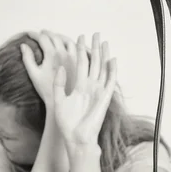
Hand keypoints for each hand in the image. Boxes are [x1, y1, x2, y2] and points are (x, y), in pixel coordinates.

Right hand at [20, 30, 77, 106]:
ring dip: (59, 36)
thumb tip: (23, 45)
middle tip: (40, 33)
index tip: (29, 33)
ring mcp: (74, 57)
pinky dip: (70, 43)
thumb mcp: (34, 74)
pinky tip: (66, 45)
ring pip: (67, 40)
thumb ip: (27, 59)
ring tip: (53, 37)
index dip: (34, 34)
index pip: (42, 38)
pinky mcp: (80, 63)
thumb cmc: (46, 90)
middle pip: (55, 36)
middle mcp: (64, 53)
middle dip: (46, 33)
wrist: (62, 103)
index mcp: (52, 54)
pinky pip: (77, 48)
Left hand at [53, 33, 116, 147]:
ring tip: (104, 41)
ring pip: (102, 69)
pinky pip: (109, 82)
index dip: (80, 51)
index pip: (80, 64)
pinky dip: (111, 71)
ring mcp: (98, 91)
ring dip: (103, 55)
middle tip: (95, 33)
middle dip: (93, 48)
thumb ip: (59, 84)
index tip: (79, 38)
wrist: (76, 138)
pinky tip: (112, 59)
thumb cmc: (67, 123)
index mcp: (79, 87)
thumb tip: (60, 67)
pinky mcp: (104, 98)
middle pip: (93, 63)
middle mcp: (89, 87)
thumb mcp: (59, 100)